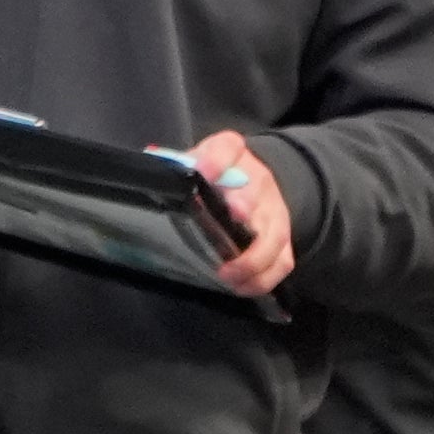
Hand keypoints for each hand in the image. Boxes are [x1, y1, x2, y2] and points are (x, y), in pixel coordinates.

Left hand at [189, 130, 293, 297]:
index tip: (201, 172)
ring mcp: (275, 209)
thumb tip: (150, 175)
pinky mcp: (283, 239)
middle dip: (246, 202)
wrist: (250, 181)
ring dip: (254, 256)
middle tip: (234, 217)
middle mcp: (258, 178)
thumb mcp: (191, 163)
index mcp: (230, 152)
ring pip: (274, 233)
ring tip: (228, 274)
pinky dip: (263, 278)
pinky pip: (282, 261)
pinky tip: (241, 287)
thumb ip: (173, 169)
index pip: (227, 146)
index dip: (216, 159)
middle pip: (256, 188)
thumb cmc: (211, 176)